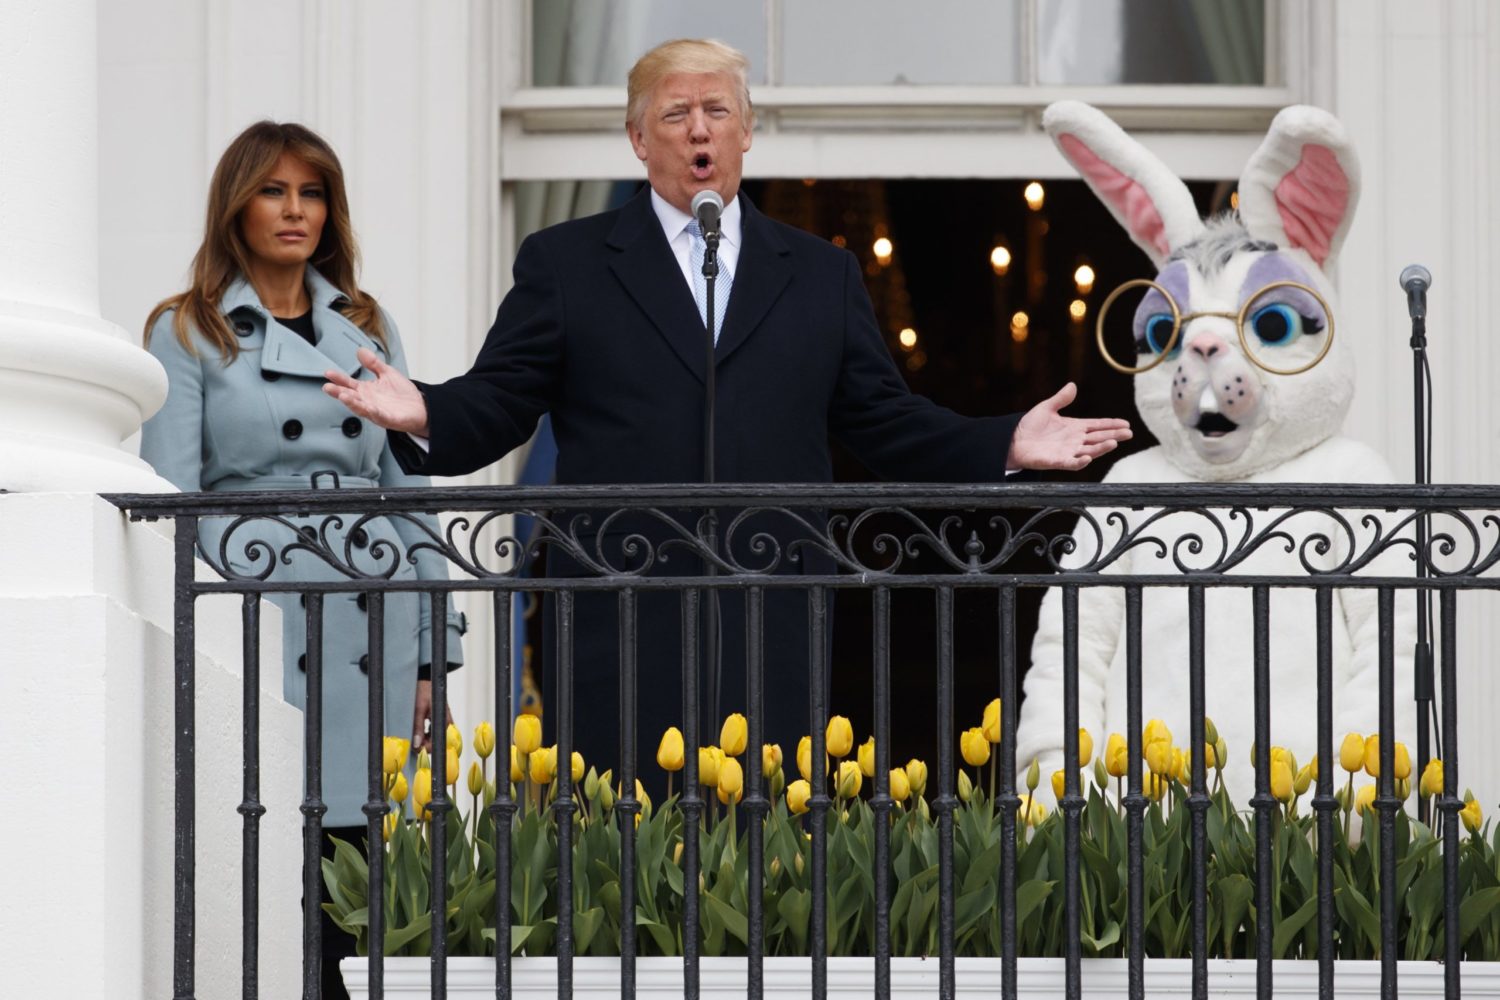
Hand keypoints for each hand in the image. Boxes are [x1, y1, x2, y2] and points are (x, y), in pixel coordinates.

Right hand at [324, 347, 430, 435]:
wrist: (421, 407)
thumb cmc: (402, 393)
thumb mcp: (387, 373)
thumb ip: (373, 363)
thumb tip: (360, 350)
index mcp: (366, 390)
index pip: (349, 384)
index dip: (338, 378)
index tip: (328, 372)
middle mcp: (368, 401)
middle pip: (350, 396)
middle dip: (338, 392)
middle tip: (327, 387)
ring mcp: (377, 411)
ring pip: (361, 408)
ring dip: (351, 403)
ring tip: (342, 396)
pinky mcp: (388, 419)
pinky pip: (379, 416)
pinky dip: (373, 412)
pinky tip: (368, 408)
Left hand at [411, 679, 453, 750]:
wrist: (426, 679)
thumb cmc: (424, 691)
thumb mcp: (419, 710)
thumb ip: (418, 727)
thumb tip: (417, 744)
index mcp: (444, 720)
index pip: (441, 741)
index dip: (429, 747)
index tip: (418, 748)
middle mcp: (447, 722)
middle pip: (440, 740)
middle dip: (426, 744)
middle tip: (414, 742)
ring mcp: (444, 720)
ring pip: (437, 737)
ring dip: (426, 740)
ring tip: (416, 736)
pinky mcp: (440, 719)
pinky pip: (435, 731)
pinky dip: (428, 734)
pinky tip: (421, 731)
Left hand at [1007, 382, 1131, 471]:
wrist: (1013, 440)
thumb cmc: (1030, 425)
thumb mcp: (1047, 408)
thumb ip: (1061, 398)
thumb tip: (1072, 385)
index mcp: (1075, 427)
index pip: (1097, 425)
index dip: (1111, 424)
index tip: (1126, 423)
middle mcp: (1075, 440)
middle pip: (1098, 438)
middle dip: (1114, 435)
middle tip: (1129, 433)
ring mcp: (1068, 451)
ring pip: (1090, 451)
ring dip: (1101, 448)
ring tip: (1113, 443)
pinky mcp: (1057, 461)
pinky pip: (1072, 463)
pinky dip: (1080, 462)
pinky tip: (1088, 458)